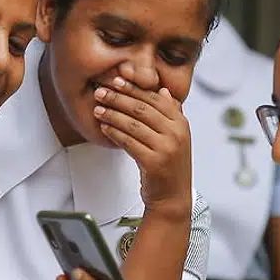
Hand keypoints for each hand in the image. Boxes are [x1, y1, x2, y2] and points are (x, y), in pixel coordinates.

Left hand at [93, 65, 190, 214]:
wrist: (172, 198)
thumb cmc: (170, 167)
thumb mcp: (176, 137)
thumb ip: (171, 114)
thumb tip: (162, 91)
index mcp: (181, 123)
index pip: (154, 99)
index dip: (133, 88)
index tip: (116, 81)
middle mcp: (176, 133)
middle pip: (142, 109)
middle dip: (118, 98)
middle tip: (100, 91)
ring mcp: (166, 148)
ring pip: (133, 124)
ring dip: (112, 114)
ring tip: (97, 109)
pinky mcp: (154, 162)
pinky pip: (128, 142)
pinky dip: (114, 133)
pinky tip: (104, 127)